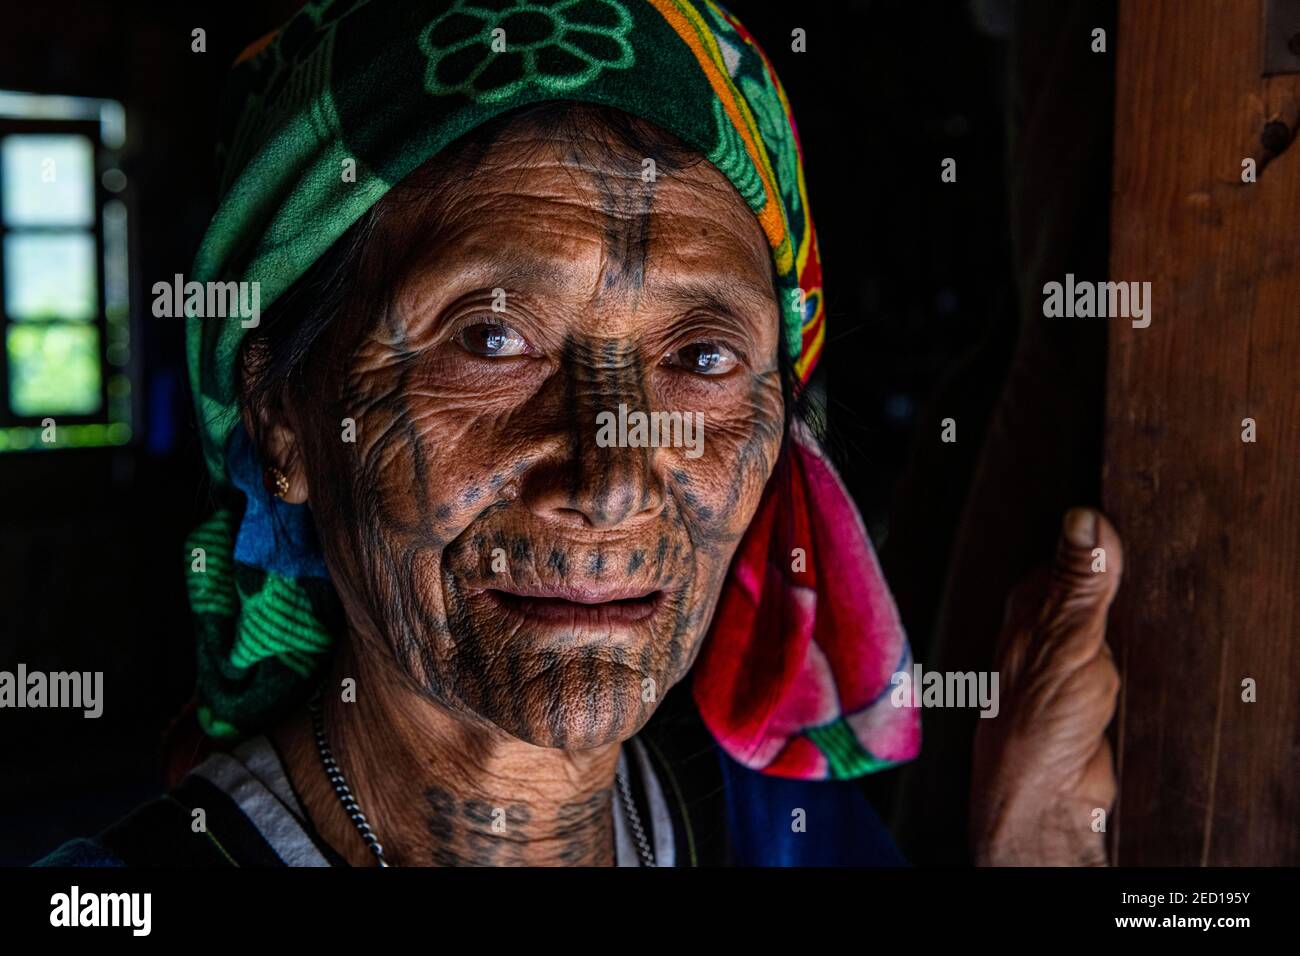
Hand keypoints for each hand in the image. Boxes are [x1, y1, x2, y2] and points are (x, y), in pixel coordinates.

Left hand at [970, 507, 1122, 865]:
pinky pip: (1117, 656)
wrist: (1045, 794)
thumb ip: (1080, 584)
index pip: (1072, 551)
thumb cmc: (1037, 719)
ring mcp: (1065, 656)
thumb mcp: (1067, 640)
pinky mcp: (1088, 686)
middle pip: (1091, 585)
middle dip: (1115, 589)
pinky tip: (1135, 662)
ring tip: (1127, 638)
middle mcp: (1042, 626)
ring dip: (1124, 628)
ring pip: (1106, 621)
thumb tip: (1083, 518)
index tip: (1131, 538)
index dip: (1104, 543)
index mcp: (1029, 604)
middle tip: (1132, 601)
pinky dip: (1130, 656)